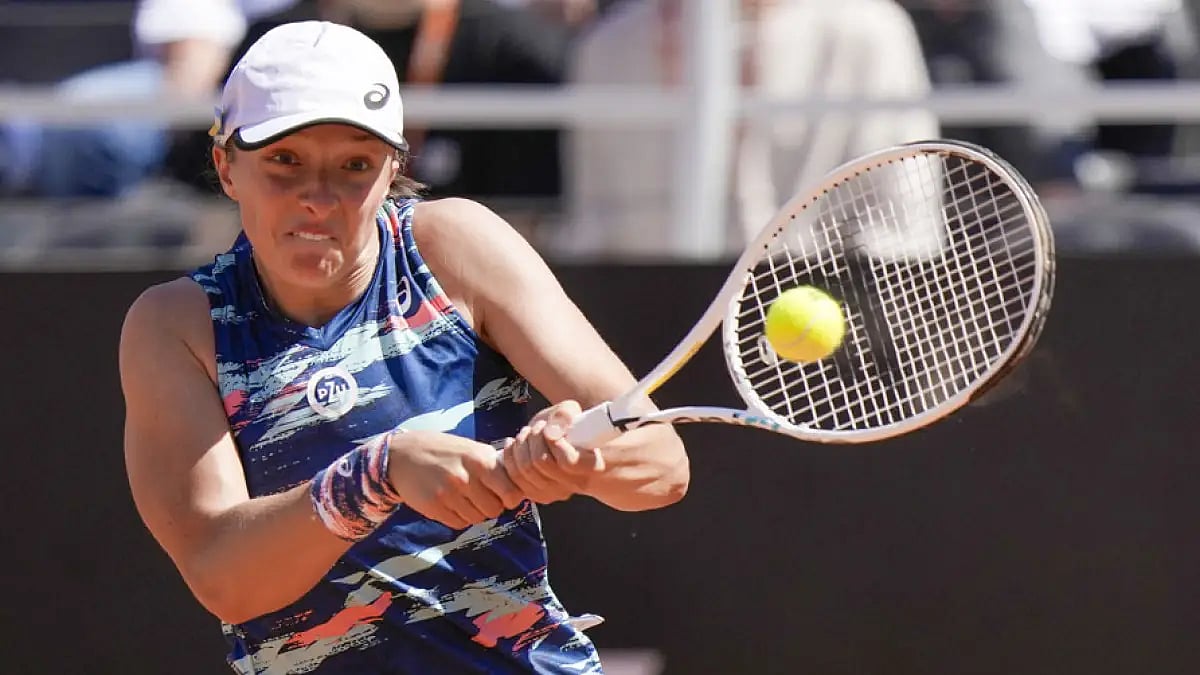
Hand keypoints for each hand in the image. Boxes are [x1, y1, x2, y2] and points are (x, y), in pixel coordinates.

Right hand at [386, 430, 523, 529]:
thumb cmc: (440, 450)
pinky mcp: (434, 507)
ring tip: (464, 498)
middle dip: (491, 506)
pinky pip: (459, 523)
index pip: (510, 491)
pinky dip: (459, 517)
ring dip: (475, 512)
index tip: (505, 495)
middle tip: (481, 496)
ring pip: (477, 518)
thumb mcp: (469, 448)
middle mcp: (466, 477)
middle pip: (494, 509)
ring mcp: (448, 493)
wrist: (400, 454)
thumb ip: (491, 464)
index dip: (510, 497)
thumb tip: (518, 483)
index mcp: (479, 459)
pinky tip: (451, 503)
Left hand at [500, 400, 605, 504]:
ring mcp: (555, 492)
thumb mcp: (570, 410)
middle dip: (534, 438)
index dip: (553, 442)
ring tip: (527, 433)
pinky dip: (510, 458)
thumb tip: (551, 431)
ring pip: (526, 470)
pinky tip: (513, 444)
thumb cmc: (565, 425)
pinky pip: (514, 480)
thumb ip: (565, 415)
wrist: (556, 438)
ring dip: (521, 445)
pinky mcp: (537, 495)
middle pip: (542, 462)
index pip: (568, 461)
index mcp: (592, 465)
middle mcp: (575, 483)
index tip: (549, 428)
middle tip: (537, 427)